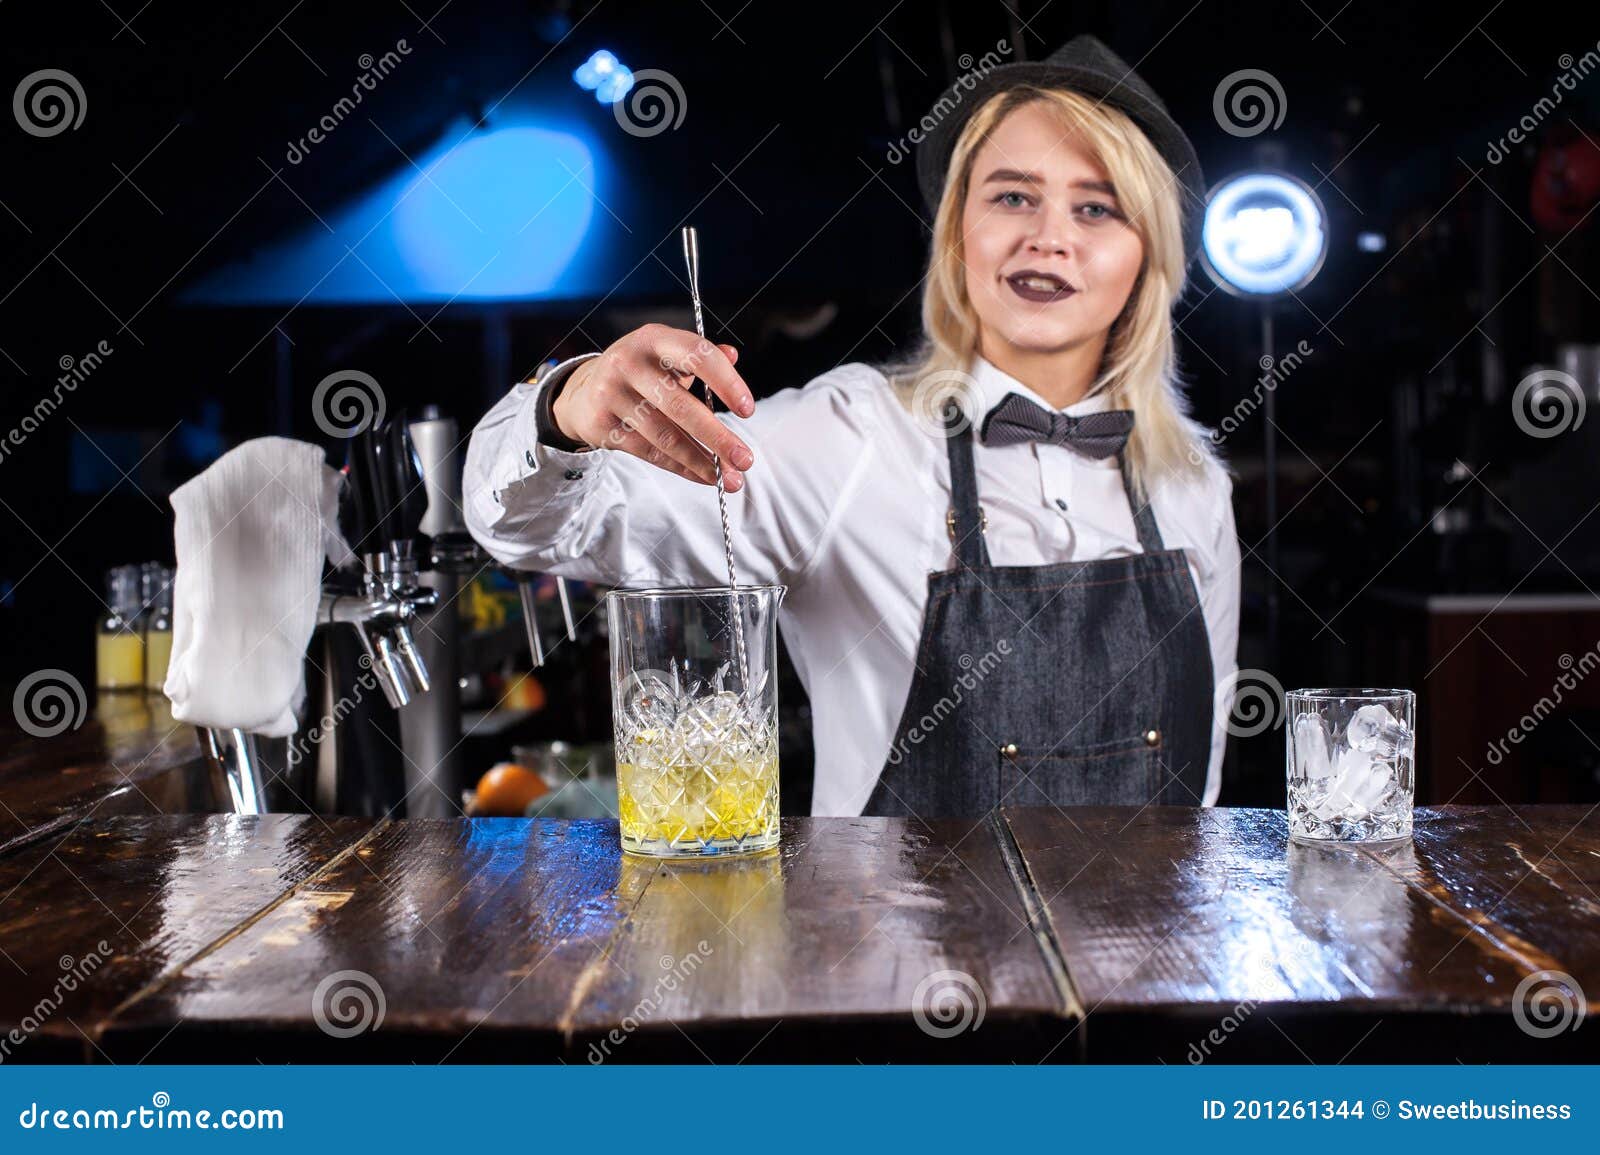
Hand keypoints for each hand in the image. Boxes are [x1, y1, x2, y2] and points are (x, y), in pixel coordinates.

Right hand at [550, 324, 755, 490]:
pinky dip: (681, 467)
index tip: (748, 410)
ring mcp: (612, 393)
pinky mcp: (601, 423)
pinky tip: (703, 476)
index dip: (726, 382)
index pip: (697, 355)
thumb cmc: (644, 371)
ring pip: (665, 436)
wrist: (586, 390)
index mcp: (655, 338)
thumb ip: (703, 356)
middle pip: (680, 405)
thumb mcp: (669, 355)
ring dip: (702, 461)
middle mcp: (630, 362)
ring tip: (730, 478)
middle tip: (745, 460)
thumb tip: (733, 356)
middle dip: (718, 437)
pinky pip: (649, 452)